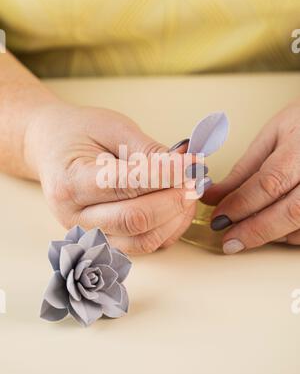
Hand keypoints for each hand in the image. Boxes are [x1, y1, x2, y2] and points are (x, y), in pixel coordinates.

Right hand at [26, 103, 200, 253]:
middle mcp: (75, 216)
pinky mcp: (105, 242)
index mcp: (71, 181)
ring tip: (187, 192)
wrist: (52, 149)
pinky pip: (144, 246)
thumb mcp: (111, 127)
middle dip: (173, 199)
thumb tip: (185, 165)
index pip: (126, 184)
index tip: (192, 162)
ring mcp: (89, 234)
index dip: (166, 174)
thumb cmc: (79, 134)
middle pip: (135, 219)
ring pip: (143, 240)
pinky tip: (177, 207)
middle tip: (194, 179)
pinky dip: (169, 229)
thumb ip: (146, 149)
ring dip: (175, 218)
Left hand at [203, 102, 299, 253]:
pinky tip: (272, 228)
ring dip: (272, 234)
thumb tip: (213, 197)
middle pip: (292, 211)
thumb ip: (243, 170)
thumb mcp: (272, 136)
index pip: (270, 182)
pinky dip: (289, 234)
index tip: (219, 218)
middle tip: (230, 241)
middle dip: (256, 230)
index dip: (242, 204)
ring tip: (248, 233)